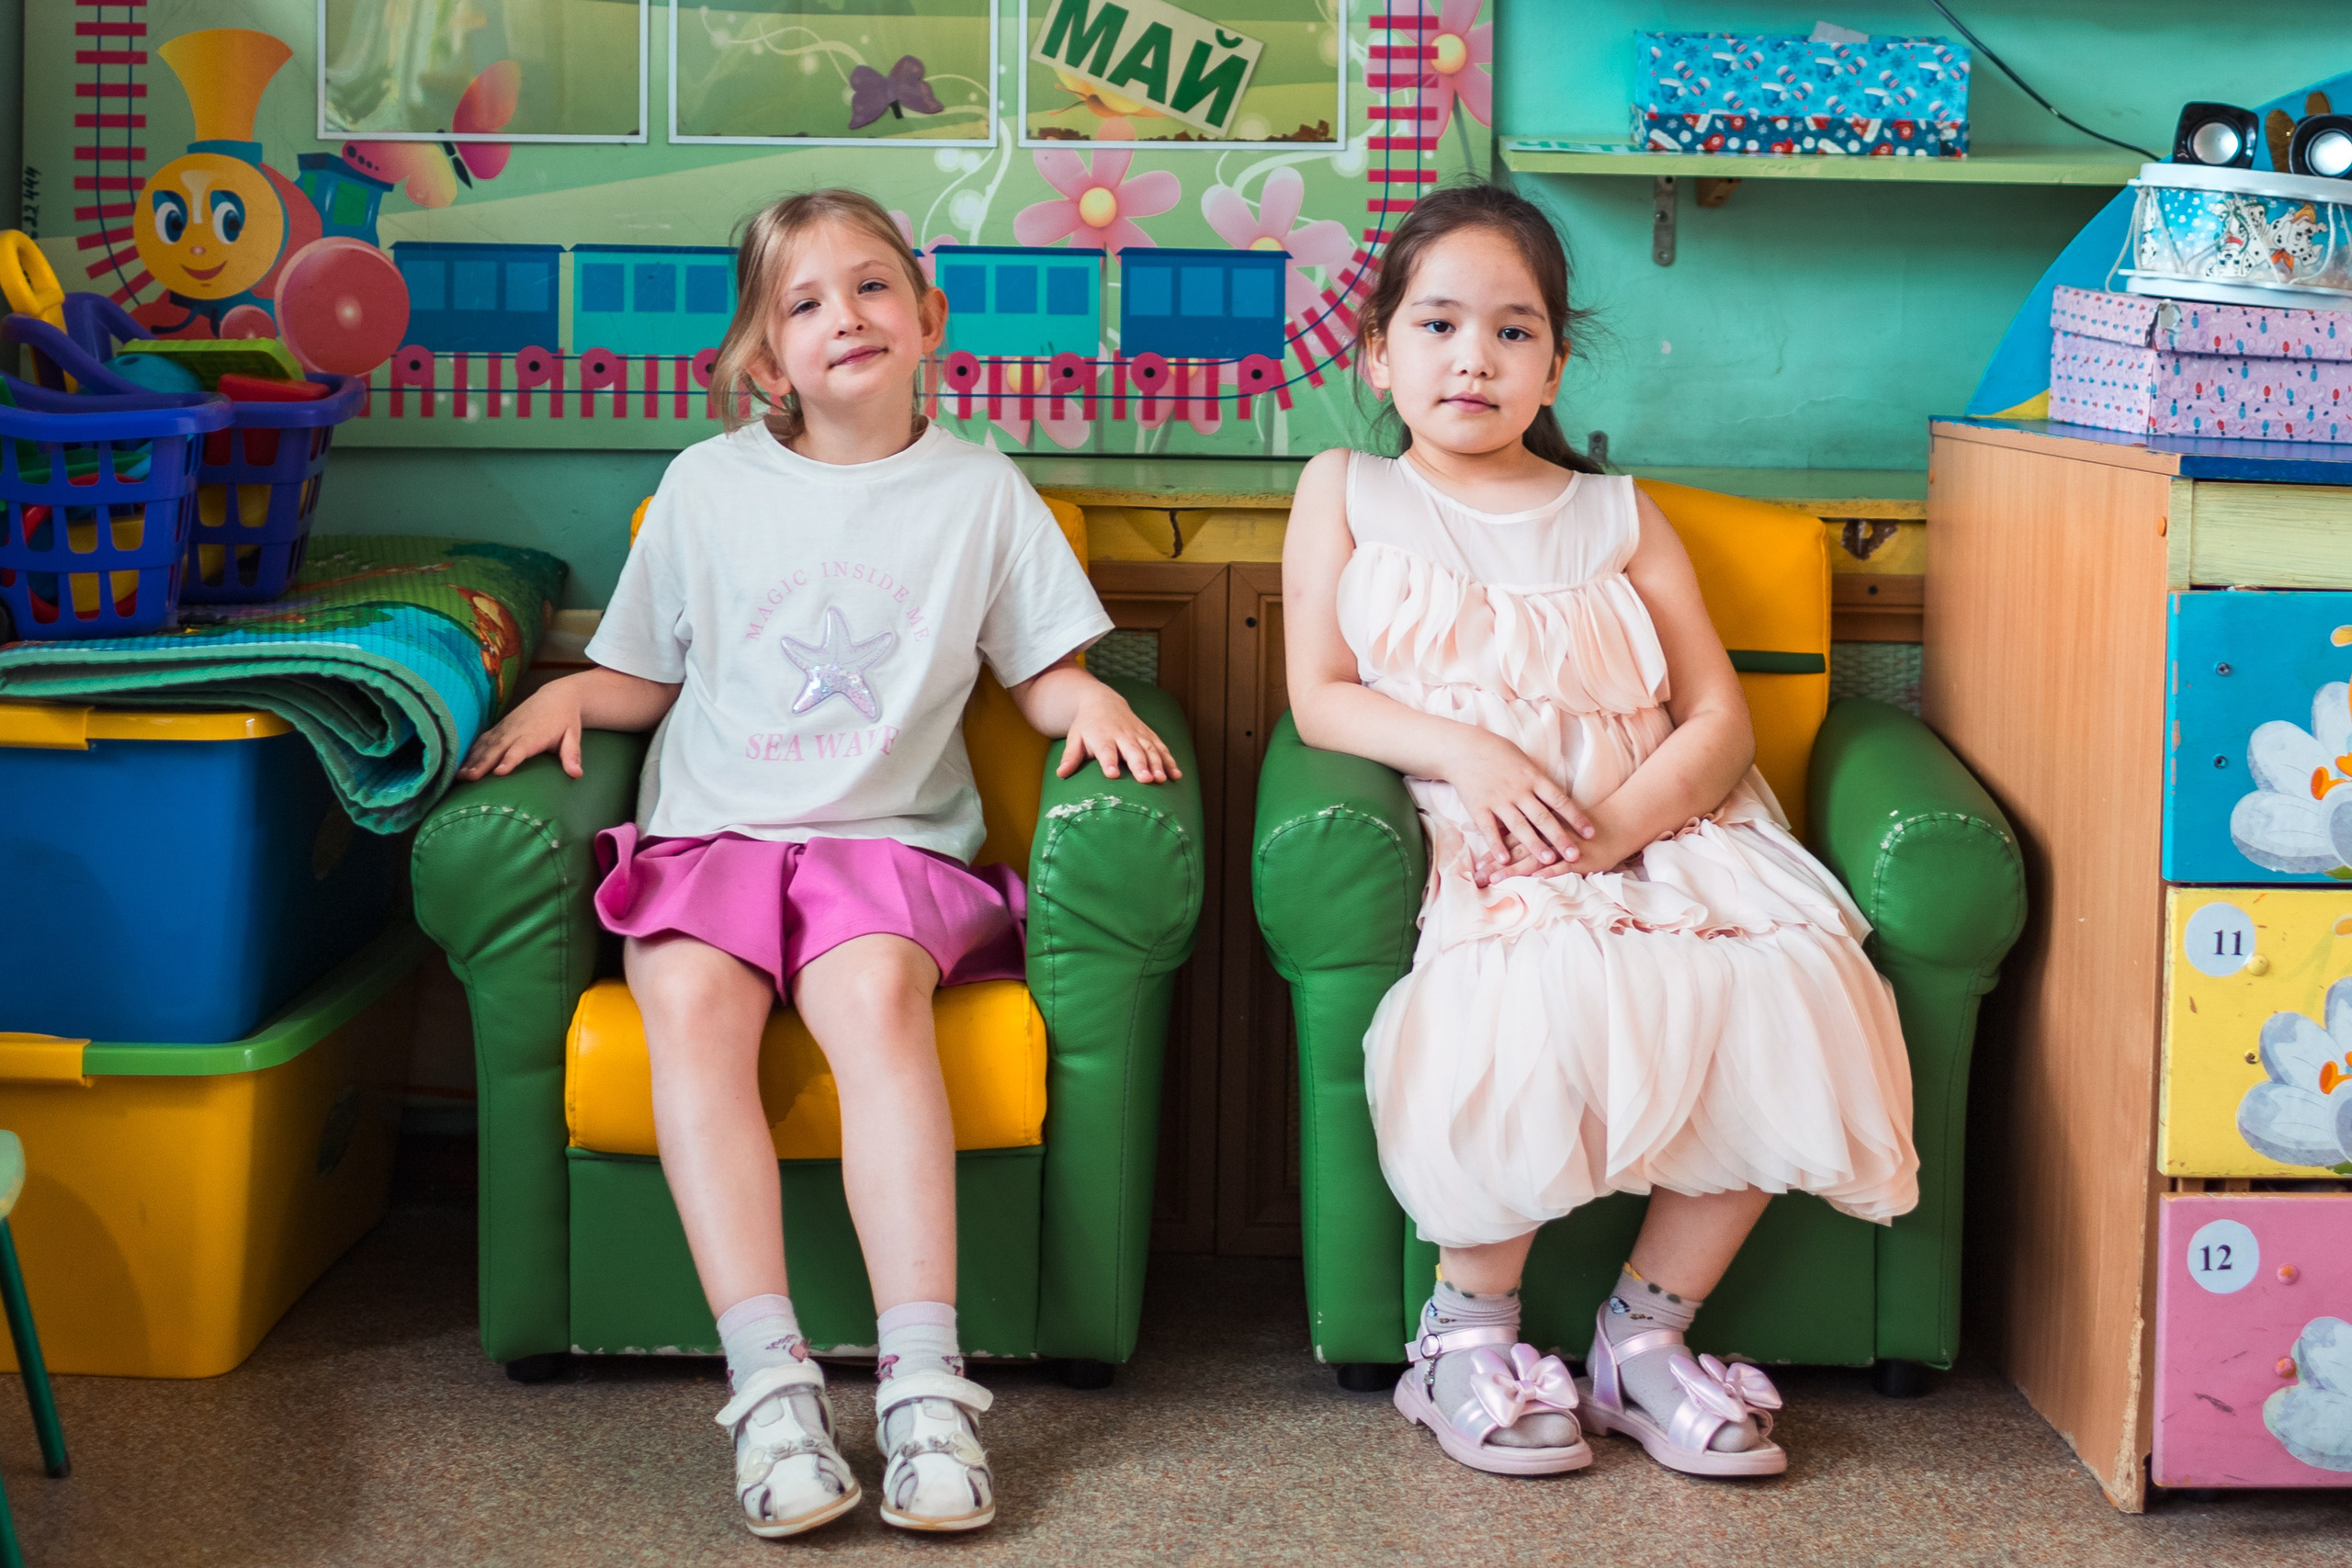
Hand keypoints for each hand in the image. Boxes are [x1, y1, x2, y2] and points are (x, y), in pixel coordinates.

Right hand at [458, 682, 585, 779]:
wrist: (556, 696)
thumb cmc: (566, 720)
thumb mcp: (573, 736)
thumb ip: (572, 755)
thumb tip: (577, 774)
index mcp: (534, 735)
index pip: (520, 749)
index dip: (510, 759)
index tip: (499, 772)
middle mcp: (516, 731)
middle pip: (497, 748)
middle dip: (482, 763)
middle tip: (469, 778)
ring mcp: (506, 728)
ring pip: (486, 745)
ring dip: (471, 759)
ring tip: (459, 776)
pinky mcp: (500, 727)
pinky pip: (482, 740)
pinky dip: (470, 751)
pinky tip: (460, 764)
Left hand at [1058, 683, 1180, 782]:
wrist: (1103, 701)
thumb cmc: (1086, 726)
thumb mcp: (1075, 738)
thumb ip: (1070, 757)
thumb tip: (1061, 774)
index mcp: (1102, 736)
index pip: (1105, 750)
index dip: (1109, 762)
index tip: (1113, 775)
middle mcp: (1122, 735)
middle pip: (1132, 751)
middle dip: (1140, 765)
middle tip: (1146, 780)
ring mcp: (1138, 734)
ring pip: (1150, 749)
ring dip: (1157, 764)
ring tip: (1162, 779)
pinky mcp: (1149, 735)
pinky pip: (1161, 748)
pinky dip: (1170, 761)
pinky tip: (1176, 775)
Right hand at [1446, 730, 1593, 884]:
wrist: (1464, 747)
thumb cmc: (1498, 752)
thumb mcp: (1524, 761)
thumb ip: (1538, 781)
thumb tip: (1557, 799)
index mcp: (1532, 778)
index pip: (1559, 800)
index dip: (1575, 817)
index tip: (1590, 833)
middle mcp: (1518, 790)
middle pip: (1543, 817)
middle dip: (1560, 837)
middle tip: (1575, 855)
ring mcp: (1498, 799)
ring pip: (1519, 825)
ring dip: (1535, 844)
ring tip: (1548, 861)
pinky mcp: (1478, 807)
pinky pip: (1488, 828)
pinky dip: (1496, 845)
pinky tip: (1505, 860)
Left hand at [1491, 820, 1636, 881]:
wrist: (1616, 822)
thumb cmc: (1582, 825)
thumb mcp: (1556, 821)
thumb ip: (1535, 827)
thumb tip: (1509, 836)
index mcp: (1540, 824)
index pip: (1512, 838)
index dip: (1494, 851)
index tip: (1476, 865)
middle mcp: (1547, 834)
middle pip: (1517, 850)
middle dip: (1497, 865)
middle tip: (1478, 878)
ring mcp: (1562, 846)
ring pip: (1534, 858)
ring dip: (1513, 871)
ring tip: (1495, 880)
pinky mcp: (1579, 857)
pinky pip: (1561, 865)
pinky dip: (1546, 872)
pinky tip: (1533, 880)